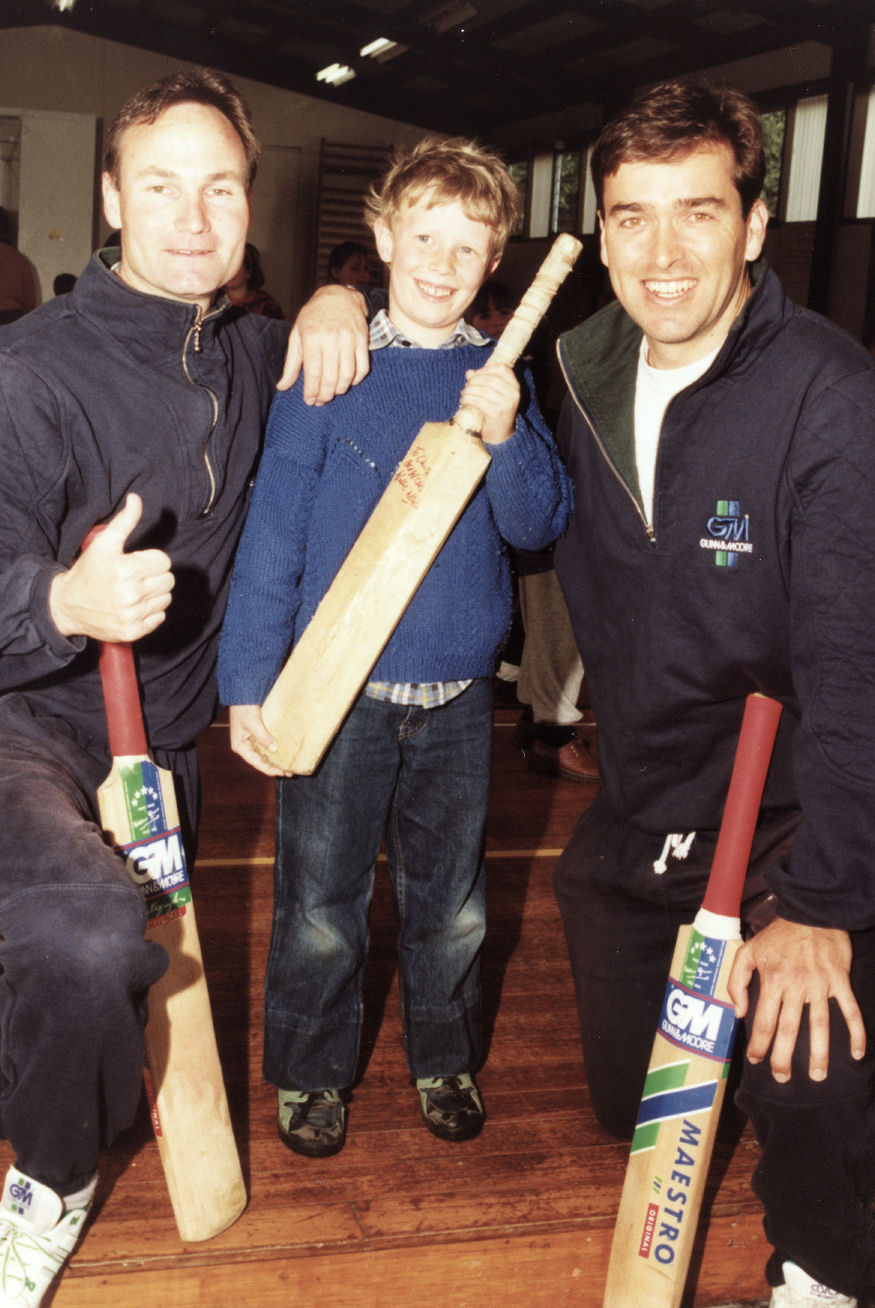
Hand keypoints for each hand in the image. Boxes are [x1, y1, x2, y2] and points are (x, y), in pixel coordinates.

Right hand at [50, 493, 173, 641]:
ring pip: (166, 598)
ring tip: (136, 590)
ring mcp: (133, 615)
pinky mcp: (133, 631)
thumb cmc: (88, 571)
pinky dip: (151, 611)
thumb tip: (136, 499)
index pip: (164, 562)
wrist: (67, 605)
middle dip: (155, 576)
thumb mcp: (104, 543)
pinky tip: (135, 605)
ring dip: (155, 593)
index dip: (152, 560)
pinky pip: (160, 617)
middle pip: (168, 580)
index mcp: (127, 570)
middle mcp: (132, 594)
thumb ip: (124, 521)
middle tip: (137, 576)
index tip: (138, 563)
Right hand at [228, 704, 291, 776]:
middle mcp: (245, 746)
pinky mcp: (257, 734)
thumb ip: (263, 737)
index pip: (256, 763)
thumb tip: (274, 749)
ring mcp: (251, 740)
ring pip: (264, 754)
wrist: (242, 694)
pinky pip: (267, 745)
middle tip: (289, 772)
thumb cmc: (244, 708)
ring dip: (275, 759)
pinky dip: (275, 749)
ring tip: (288, 764)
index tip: (281, 773)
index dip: (269, 769)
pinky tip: (284, 752)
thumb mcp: (253, 723)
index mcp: (240, 747)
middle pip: (260, 760)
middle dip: (274, 767)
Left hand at [276, 284, 369, 403]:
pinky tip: (348, 382)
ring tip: (332, 393)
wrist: (339, 296)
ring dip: (339, 390)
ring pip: (347, 376)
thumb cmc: (314, 317)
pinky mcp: (362, 341)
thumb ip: (291, 363)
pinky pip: (362, 368)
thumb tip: (282, 386)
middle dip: (325, 395)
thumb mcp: (297, 335)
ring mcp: (349, 340)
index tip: (310, 400)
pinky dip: (356, 380)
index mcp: (312, 338)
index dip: (312, 391)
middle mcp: (331, 339)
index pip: (313, 373)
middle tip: (321, 401)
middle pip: (330, 378)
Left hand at [460, 362, 518, 445]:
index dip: (486, 369)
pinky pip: (479, 401)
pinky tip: (464, 401)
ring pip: (483, 389)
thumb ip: (483, 381)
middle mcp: (513, 393)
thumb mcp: (492, 394)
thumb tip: (469, 372)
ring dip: (469, 390)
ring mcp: (506, 403)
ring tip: (464, 394)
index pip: (502, 368)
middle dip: (474, 381)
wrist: (502, 435)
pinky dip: (468, 399)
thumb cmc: (496, 412)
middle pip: (490, 378)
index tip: (476, 375)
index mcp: (515, 385)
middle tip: (466, 386)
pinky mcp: (497, 412)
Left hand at [728, 917, 865, 1082]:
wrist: (810, 912)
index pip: (764, 1021)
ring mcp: (820, 984)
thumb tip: (739, 1012)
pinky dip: (856, 1032)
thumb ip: (737, 981)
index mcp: (772, 980)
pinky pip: (850, 1010)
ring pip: (820, 1025)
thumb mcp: (747, 951)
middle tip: (782, 1078)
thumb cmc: (777, 935)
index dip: (759, 1044)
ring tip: (818, 1076)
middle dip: (784, 1057)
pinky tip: (856, 1053)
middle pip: (790, 1029)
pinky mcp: (840, 981)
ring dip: (819, 1053)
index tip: (756, 1059)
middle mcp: (796, 985)